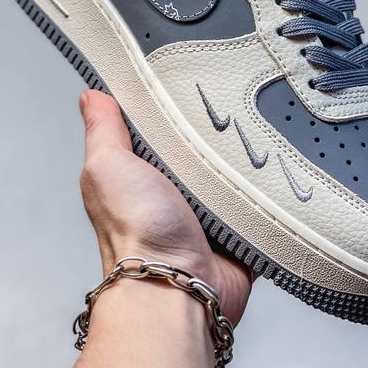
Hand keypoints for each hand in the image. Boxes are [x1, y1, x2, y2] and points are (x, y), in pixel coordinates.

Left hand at [79, 90, 253, 324]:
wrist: (178, 288)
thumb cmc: (137, 234)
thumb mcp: (109, 166)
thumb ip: (103, 130)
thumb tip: (92, 95)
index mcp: (142, 175)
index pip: (160, 129)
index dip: (173, 106)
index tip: (191, 78)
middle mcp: (174, 195)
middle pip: (203, 149)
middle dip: (218, 133)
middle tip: (235, 108)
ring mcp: (209, 216)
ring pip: (236, 175)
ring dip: (246, 164)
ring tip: (260, 137)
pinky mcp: (240, 234)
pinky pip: (262, 206)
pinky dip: (268, 195)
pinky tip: (276, 175)